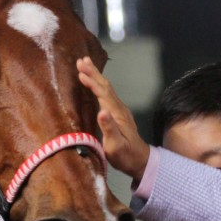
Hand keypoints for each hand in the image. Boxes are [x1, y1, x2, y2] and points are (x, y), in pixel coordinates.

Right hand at [77, 57, 149, 181]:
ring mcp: (119, 110)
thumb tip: (101, 112)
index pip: (103, 93)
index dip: (92, 82)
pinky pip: (106, 93)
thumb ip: (109, 129)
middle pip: (105, 86)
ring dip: (96, 75)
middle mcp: (119, 108)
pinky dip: (98, 84)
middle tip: (81, 60)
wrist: (140, 160)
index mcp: (116, 114)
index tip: (80, 72)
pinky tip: (94, 83)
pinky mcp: (117, 113)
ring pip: (106, 88)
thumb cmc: (126, 155)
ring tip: (86, 64)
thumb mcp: (116, 145)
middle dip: (93, 72)